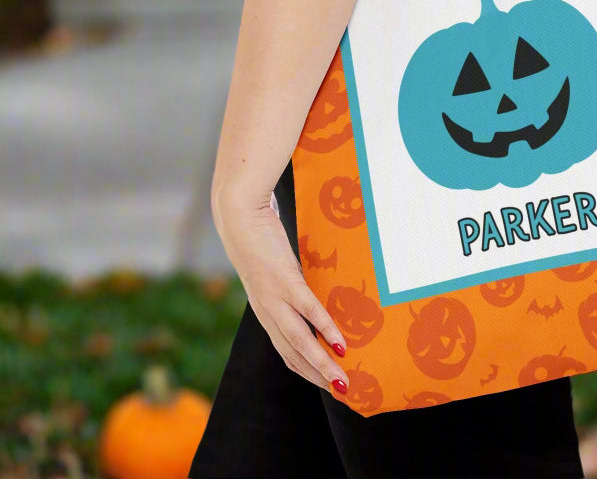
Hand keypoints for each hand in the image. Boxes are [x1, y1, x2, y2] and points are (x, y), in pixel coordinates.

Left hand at [213, 188, 349, 394]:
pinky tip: (340, 344)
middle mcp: (268, 312)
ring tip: (343, 380)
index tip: (329, 384)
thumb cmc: (261, 238)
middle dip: (318, 377)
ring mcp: (274, 298)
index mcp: (267, 311)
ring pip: (299, 342)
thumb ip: (291, 282)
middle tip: (343, 392)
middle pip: (293, 355)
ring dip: (322, 365)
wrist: (240, 216)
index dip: (307, 371)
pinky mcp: (284, 281)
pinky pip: (308, 311)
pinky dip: (324, 330)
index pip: (287, 352)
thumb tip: (315, 288)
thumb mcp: (277, 268)